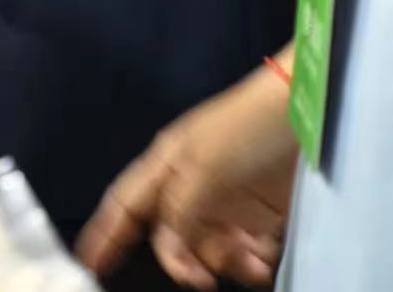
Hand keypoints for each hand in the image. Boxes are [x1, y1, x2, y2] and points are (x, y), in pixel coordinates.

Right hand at [76, 63, 297, 287]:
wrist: (304, 118)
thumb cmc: (245, 131)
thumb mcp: (204, 166)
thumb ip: (180, 211)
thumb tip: (166, 251)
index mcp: (167, 166)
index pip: (126, 204)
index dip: (106, 233)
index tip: (89, 264)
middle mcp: (190, 187)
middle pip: (170, 238)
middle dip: (183, 262)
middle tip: (200, 280)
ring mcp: (224, 202)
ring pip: (208, 250)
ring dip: (226, 263)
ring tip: (251, 259)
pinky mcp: (257, 214)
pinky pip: (243, 251)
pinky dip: (252, 261)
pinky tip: (264, 256)